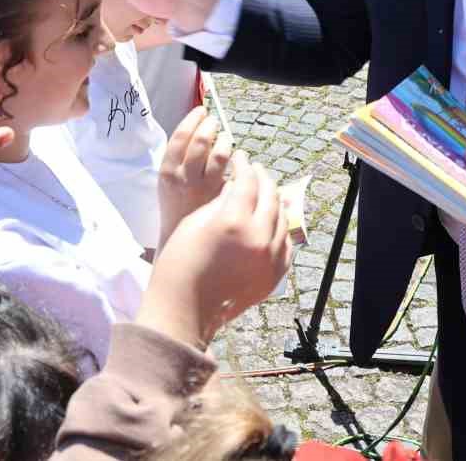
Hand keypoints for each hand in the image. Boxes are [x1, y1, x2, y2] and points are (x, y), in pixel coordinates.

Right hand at [137, 151, 292, 349]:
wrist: (185, 307)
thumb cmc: (181, 261)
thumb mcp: (196, 220)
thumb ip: (222, 200)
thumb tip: (238, 185)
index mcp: (234, 221)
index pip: (247, 181)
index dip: (244, 165)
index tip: (240, 157)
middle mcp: (258, 238)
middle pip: (270, 197)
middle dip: (262, 178)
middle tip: (254, 169)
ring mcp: (269, 260)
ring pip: (282, 220)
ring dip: (273, 202)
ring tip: (264, 193)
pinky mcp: (273, 276)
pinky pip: (285, 245)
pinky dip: (279, 229)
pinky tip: (271, 221)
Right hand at [156, 106, 232, 249]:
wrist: (180, 239)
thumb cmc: (178, 203)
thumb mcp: (171, 177)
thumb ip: (183, 155)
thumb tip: (203, 124)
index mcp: (167, 170)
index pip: (180, 136)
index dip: (193, 119)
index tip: (201, 111)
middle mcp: (184, 178)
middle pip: (200, 142)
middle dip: (210, 126)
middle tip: (214, 122)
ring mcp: (204, 189)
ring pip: (220, 155)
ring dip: (225, 141)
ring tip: (225, 140)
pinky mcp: (221, 198)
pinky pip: (233, 172)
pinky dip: (236, 162)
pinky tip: (234, 161)